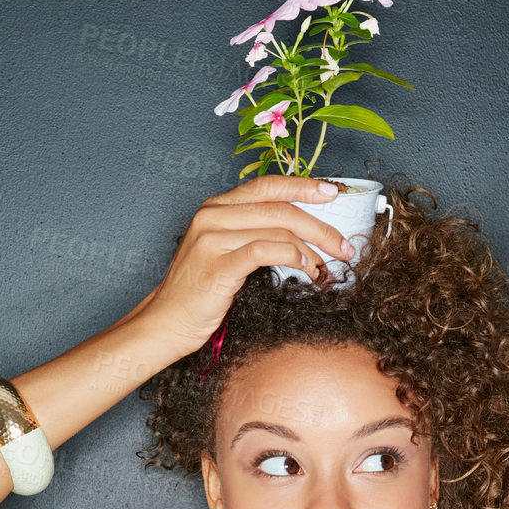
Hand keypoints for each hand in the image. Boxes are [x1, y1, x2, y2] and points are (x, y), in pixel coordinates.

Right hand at [144, 175, 355, 356]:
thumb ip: (251, 232)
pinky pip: (265, 251)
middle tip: (343, 245)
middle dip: (320, 227)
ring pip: (277, 230)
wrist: (166, 322)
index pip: (267, 185)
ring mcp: (211, 239)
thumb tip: (300, 230)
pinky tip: (304, 269)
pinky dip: (292, 257)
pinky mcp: (217, 266)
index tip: (333, 193)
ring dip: (310, 249)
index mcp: (215, 207)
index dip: (303, 186)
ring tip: (324, 267)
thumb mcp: (224, 251)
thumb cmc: (198, 291)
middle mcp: (211, 216)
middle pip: (280, 209)